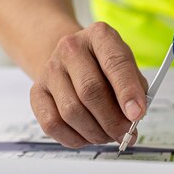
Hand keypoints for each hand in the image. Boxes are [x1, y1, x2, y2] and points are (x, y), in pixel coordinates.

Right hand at [30, 22, 147, 148]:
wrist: (70, 57)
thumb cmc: (104, 64)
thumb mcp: (127, 66)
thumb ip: (135, 88)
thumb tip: (134, 116)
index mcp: (100, 36)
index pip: (115, 63)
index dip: (127, 92)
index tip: (137, 114)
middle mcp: (71, 48)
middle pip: (91, 91)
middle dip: (112, 120)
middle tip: (125, 134)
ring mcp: (50, 69)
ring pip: (71, 111)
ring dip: (95, 132)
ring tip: (109, 135)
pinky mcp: (36, 92)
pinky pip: (52, 124)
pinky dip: (74, 138)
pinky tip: (88, 137)